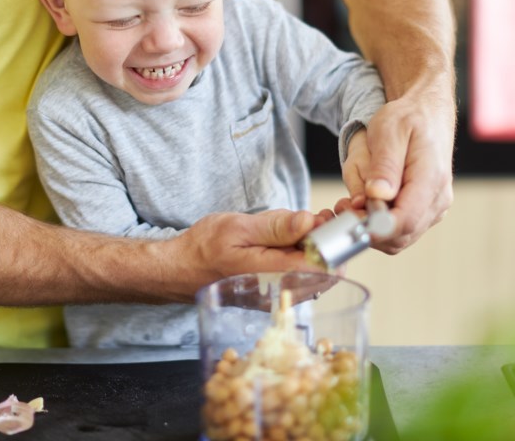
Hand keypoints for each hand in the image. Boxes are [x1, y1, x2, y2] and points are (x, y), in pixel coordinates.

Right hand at [161, 209, 326, 299]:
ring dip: (314, 246)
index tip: (320, 218)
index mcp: (275, 276)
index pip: (326, 264)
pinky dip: (302, 254)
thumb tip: (309, 222)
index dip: (331, 238)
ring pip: (318, 271)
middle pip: (327, 269)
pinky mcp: (279, 292)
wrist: (183, 270)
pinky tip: (285, 241)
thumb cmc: (205, 248)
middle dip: (325, 240)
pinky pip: (304, 274)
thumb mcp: (239, 228)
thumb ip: (277, 227)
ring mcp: (282, 296)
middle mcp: (283, 292)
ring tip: (292, 229)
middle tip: (307, 219)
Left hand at [337, 91, 453, 253]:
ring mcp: (433, 207)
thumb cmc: (408, 118)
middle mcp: (437, 200)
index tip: (349, 217)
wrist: (427, 113)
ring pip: (398, 238)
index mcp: (431, 180)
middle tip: (341, 209)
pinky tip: (361, 206)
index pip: (404, 221)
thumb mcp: (389, 132)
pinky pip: (400, 229)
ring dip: (370, 229)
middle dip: (367, 230)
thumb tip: (377, 196)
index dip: (374, 228)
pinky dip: (378, 225)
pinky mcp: (424, 210)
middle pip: (400, 236)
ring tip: (348, 205)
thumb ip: (384, 165)